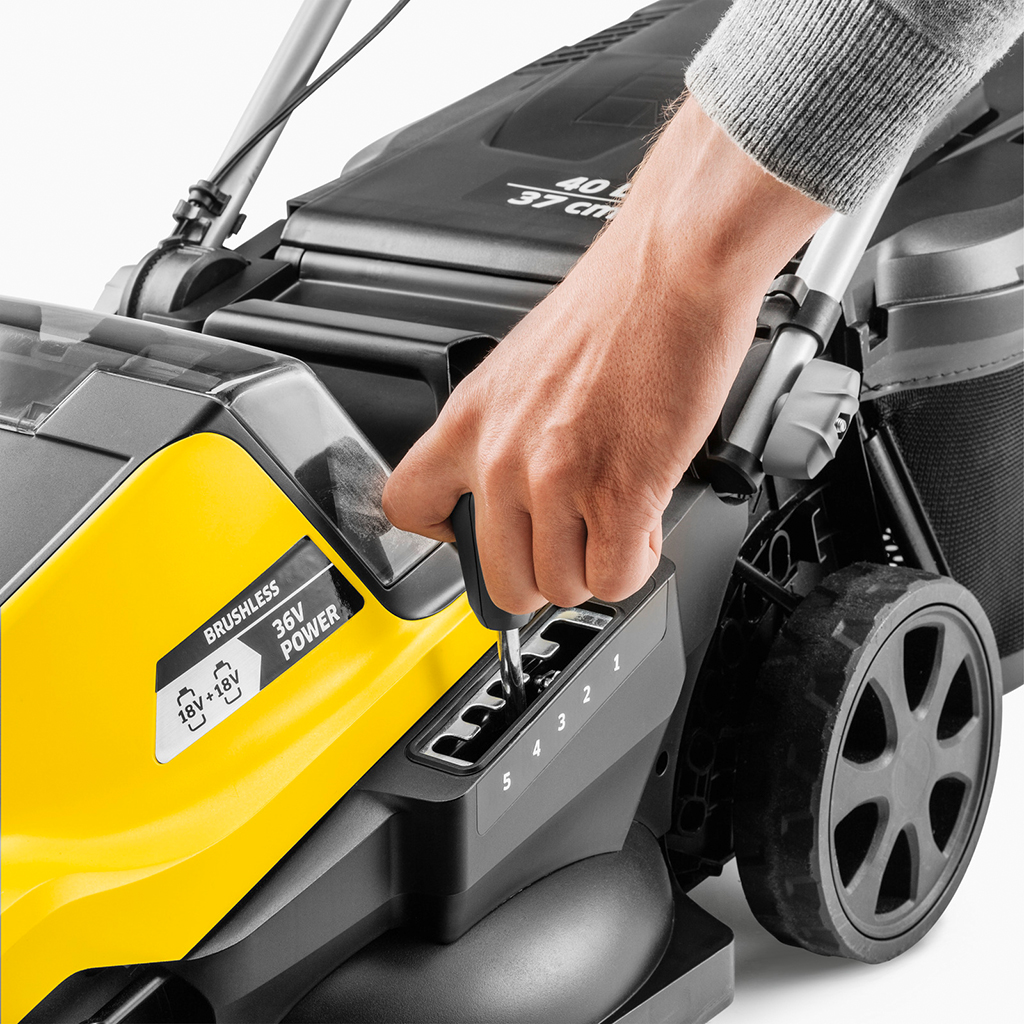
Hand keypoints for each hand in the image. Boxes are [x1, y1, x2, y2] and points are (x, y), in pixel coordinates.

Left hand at [383, 98, 828, 613]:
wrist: (673, 268)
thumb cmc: (614, 304)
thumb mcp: (521, 365)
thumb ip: (505, 430)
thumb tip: (516, 485)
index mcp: (469, 420)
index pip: (408, 507)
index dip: (446, 538)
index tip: (476, 538)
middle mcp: (502, 456)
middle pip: (500, 581)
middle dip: (542, 576)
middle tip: (571, 546)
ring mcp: (557, 480)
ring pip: (560, 587)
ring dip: (593, 569)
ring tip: (615, 527)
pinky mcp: (620, 493)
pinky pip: (614, 580)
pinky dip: (634, 566)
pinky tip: (643, 528)